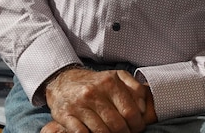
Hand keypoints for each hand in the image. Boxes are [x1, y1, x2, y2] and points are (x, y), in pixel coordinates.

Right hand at [40, 68, 156, 132]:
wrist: (62, 81)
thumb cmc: (94, 83)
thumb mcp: (116, 77)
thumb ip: (134, 89)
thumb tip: (143, 108)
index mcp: (109, 83)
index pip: (131, 112)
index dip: (137, 125)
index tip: (136, 127)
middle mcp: (93, 93)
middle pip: (117, 125)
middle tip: (124, 132)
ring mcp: (78, 105)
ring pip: (102, 132)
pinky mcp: (65, 115)